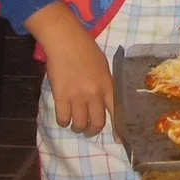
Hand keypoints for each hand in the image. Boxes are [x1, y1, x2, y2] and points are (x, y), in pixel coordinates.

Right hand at [26, 3, 115, 138]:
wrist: (65, 39)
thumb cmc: (85, 48)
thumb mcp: (103, 65)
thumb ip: (105, 83)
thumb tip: (105, 100)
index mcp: (107, 84)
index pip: (117, 111)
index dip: (118, 128)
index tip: (118, 139)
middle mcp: (94, 93)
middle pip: (97, 123)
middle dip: (92, 131)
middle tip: (88, 130)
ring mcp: (77, 96)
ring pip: (80, 124)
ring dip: (78, 128)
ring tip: (75, 125)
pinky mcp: (61, 96)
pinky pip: (63, 119)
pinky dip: (63, 122)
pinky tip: (64, 117)